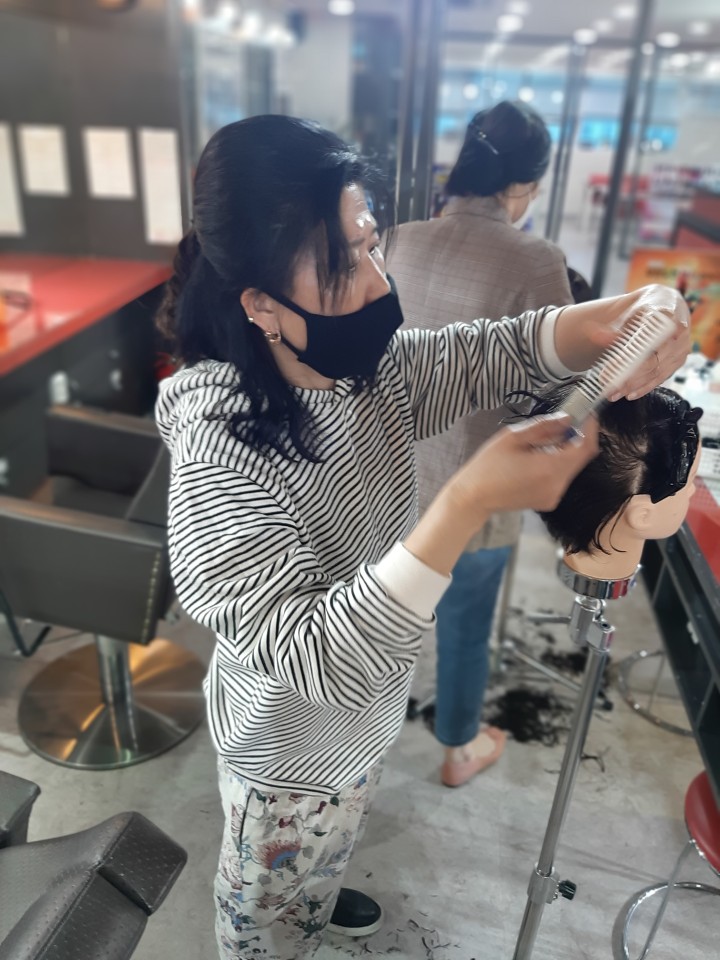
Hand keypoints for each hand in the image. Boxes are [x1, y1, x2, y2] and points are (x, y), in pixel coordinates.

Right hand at [445, 413, 599, 529]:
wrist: (474, 497)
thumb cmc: (488, 465)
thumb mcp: (513, 437)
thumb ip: (544, 427)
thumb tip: (567, 417)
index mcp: (550, 468)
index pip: (585, 447)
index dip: (591, 428)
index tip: (587, 413)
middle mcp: (557, 485)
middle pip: (580, 458)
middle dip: (577, 438)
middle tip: (565, 421)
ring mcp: (554, 496)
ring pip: (571, 467)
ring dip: (565, 451)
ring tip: (544, 440)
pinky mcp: (549, 501)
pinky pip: (561, 478)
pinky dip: (557, 464)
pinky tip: (537, 458)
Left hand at [554, 284, 689, 397]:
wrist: (667, 304)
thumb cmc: (646, 308)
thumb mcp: (629, 313)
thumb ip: (612, 327)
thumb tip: (594, 334)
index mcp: (666, 316)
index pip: (646, 343)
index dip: (627, 358)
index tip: (608, 370)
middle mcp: (678, 334)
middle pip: (651, 362)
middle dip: (627, 377)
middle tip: (607, 386)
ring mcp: (681, 348)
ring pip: (656, 372)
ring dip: (633, 385)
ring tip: (613, 393)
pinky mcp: (679, 360)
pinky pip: (662, 377)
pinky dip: (645, 387)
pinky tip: (629, 394)